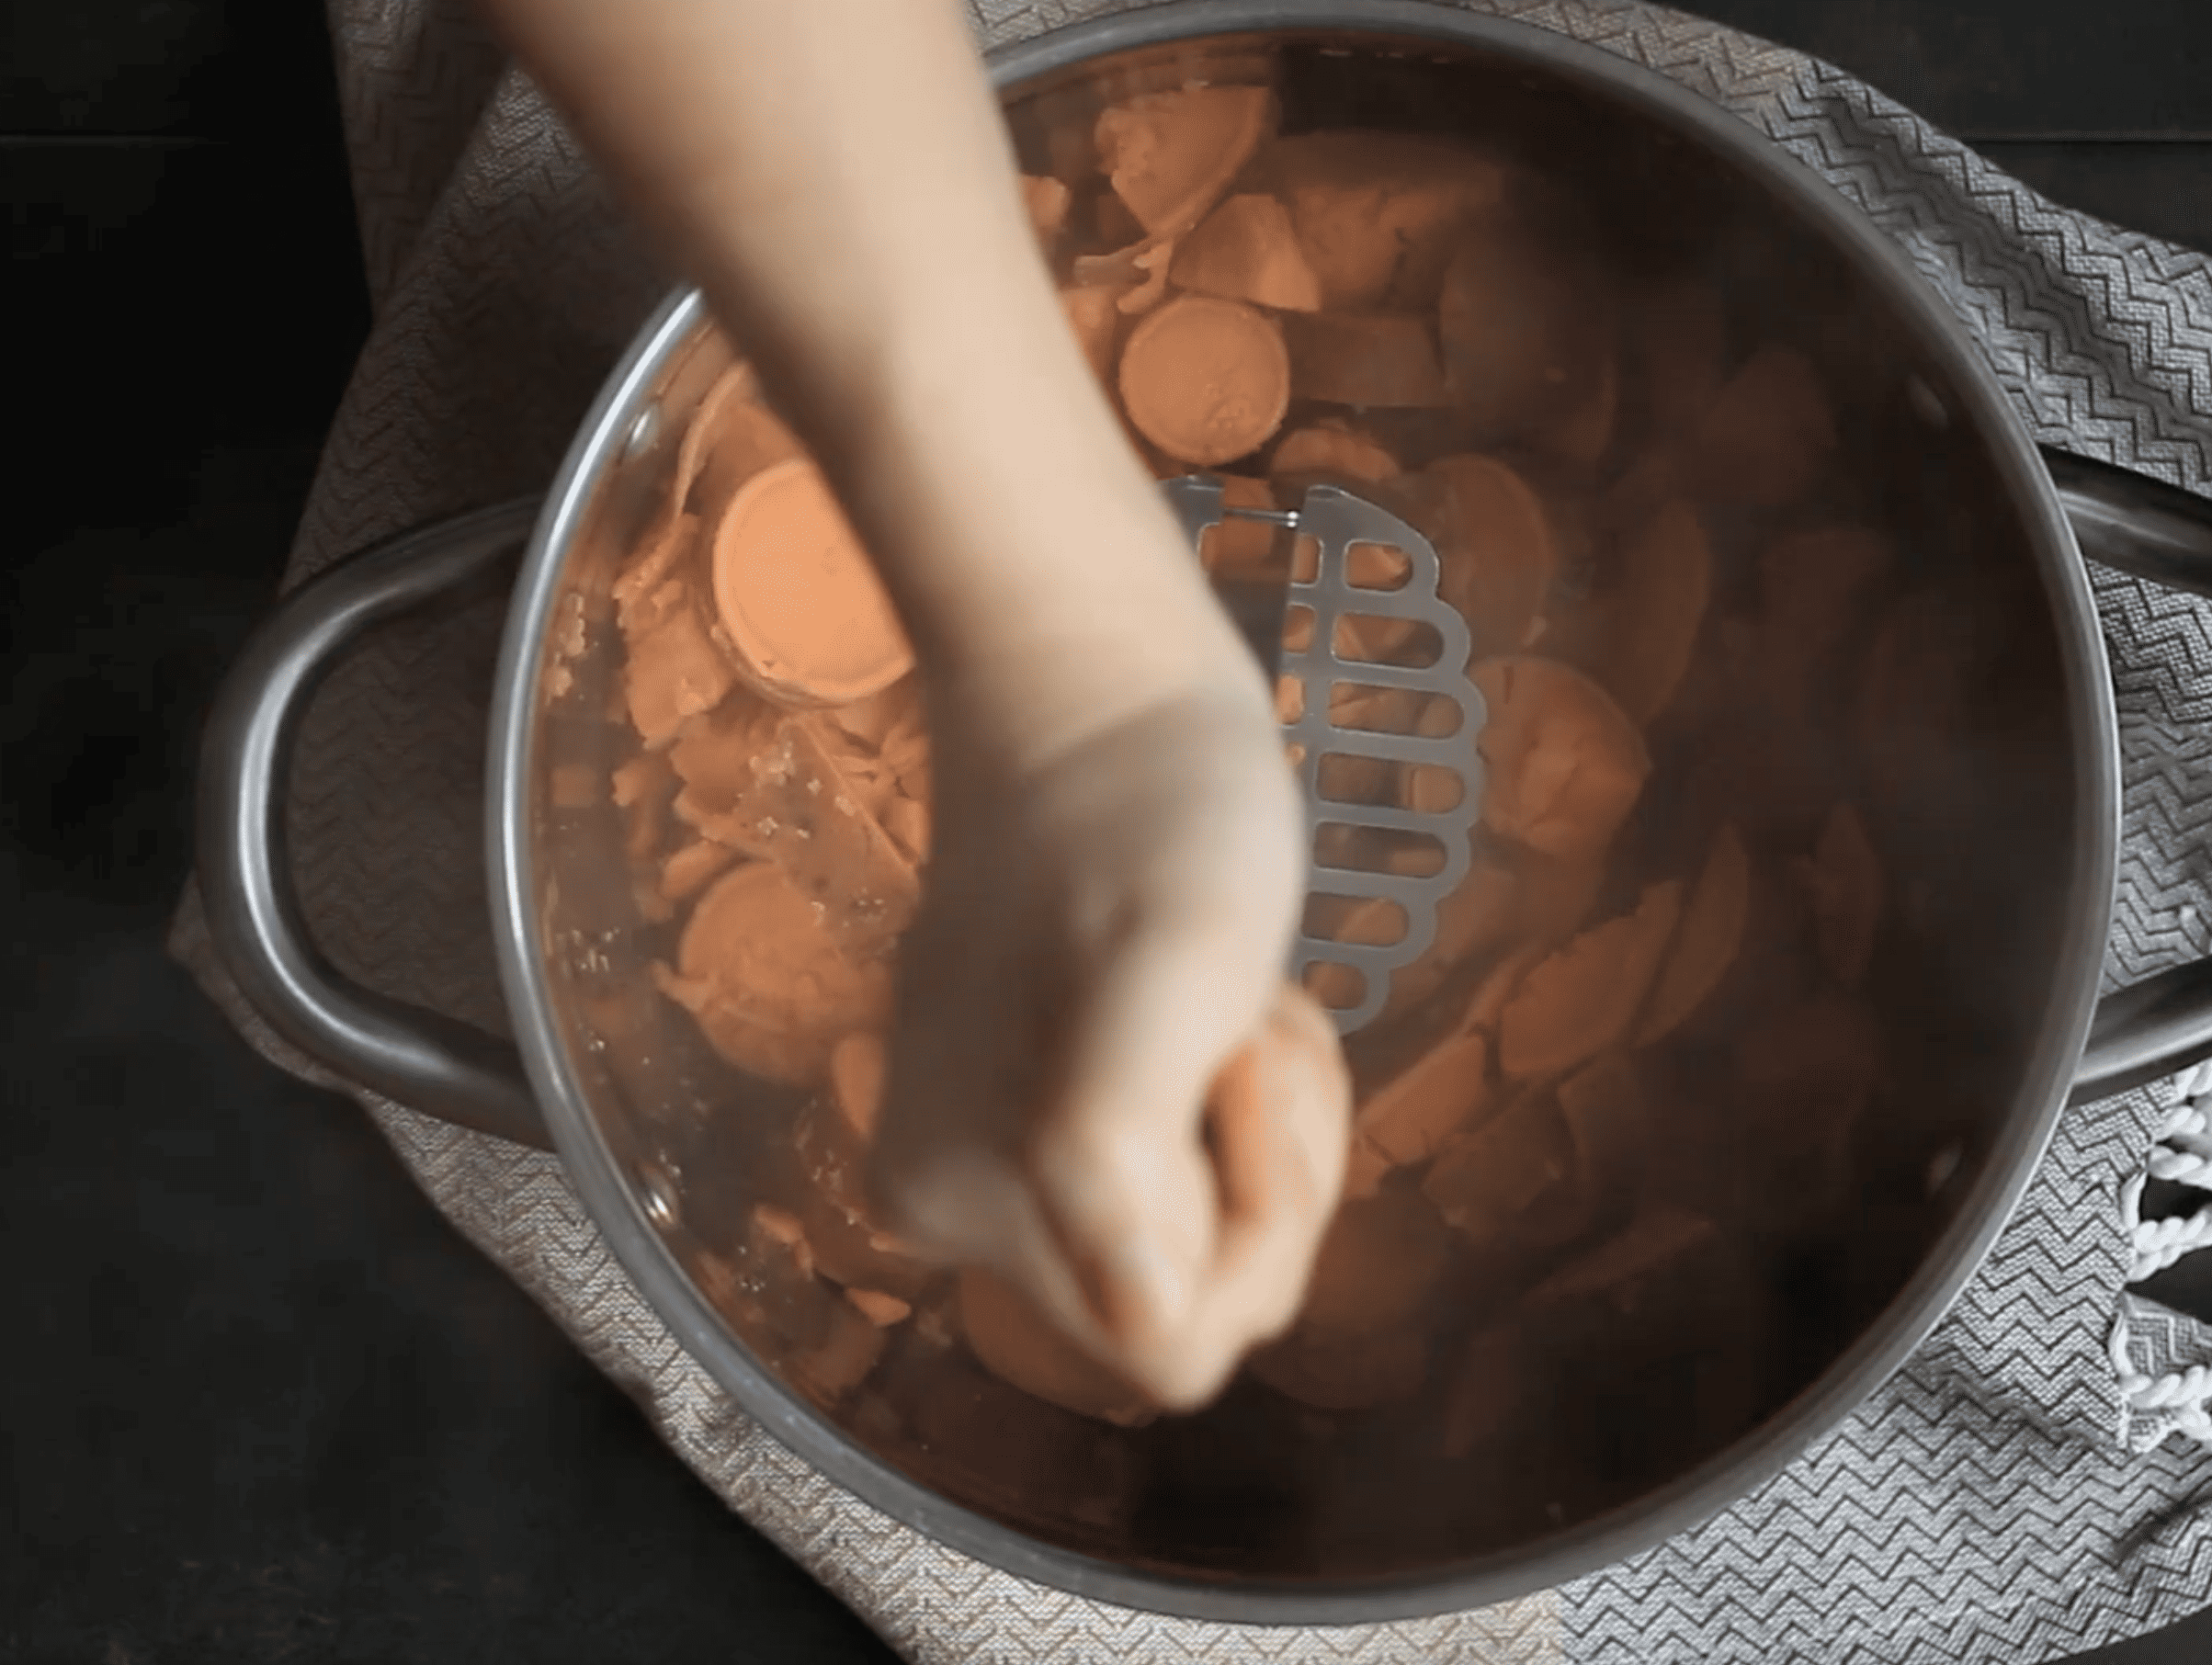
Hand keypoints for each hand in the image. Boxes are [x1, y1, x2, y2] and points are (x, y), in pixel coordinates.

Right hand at [868, 666, 1353, 1413]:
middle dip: (1262, 1177)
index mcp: (958, 1201)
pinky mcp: (1032, 1111)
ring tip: (1234, 1005)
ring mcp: (989, 1157)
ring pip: (1200, 1238)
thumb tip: (1135, 1313)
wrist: (1094, 695)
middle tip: (1242, 1029)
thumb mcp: (1166, 964)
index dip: (1247, 1227)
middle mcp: (949, 1206)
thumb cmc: (1142, 810)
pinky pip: (1180, 1179)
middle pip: (1188, 1297)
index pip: (1169, 1336)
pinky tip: (1222, 1009)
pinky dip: (1235, 1104)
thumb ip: (1114, 1140)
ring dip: (1263, 1132)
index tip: (1231, 1069)